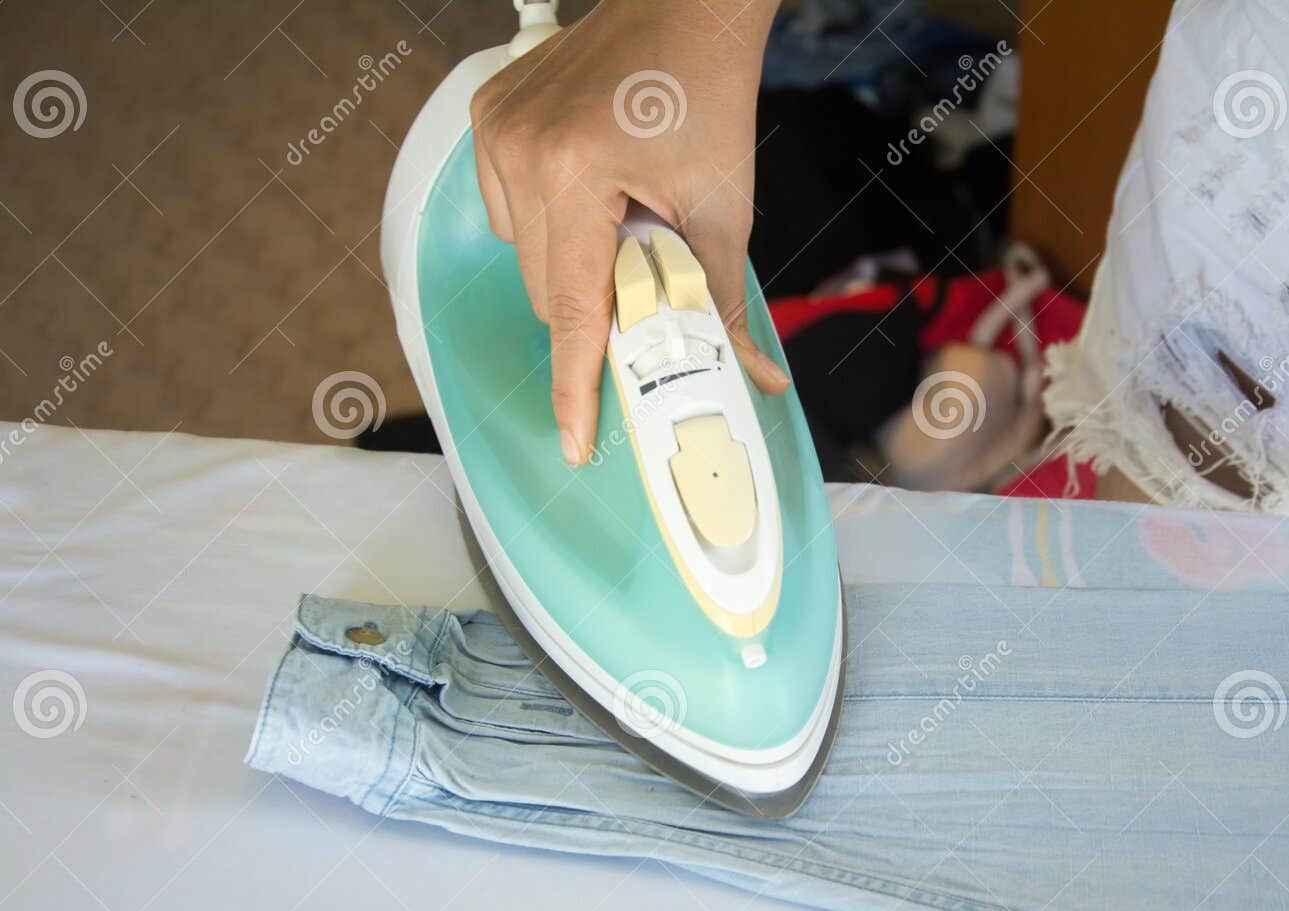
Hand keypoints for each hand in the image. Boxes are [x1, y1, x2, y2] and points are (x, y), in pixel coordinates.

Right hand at [470, 0, 788, 465]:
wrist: (686, 8)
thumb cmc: (707, 95)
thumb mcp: (723, 210)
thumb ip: (722, 304)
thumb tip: (751, 378)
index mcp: (576, 170)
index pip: (572, 307)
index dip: (576, 384)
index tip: (577, 440)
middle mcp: (520, 149)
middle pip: (547, 291)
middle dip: (595, 306)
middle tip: (644, 275)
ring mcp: (496, 129)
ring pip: (524, 257)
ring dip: (571, 264)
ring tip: (622, 213)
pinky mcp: (488, 117)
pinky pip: (508, 211)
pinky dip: (548, 223)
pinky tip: (589, 186)